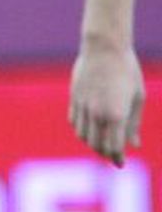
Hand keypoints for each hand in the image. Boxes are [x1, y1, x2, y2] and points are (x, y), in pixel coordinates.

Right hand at [69, 43, 143, 165]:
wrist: (104, 47)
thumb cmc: (127, 70)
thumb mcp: (137, 98)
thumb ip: (134, 123)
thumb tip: (134, 144)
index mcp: (116, 115)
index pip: (113, 147)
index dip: (117, 158)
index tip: (121, 163)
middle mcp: (97, 113)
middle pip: (96, 145)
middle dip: (105, 153)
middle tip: (113, 154)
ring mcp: (82, 106)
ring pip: (83, 135)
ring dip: (92, 142)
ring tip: (102, 141)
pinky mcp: (74, 98)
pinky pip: (74, 122)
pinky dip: (82, 130)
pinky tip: (91, 127)